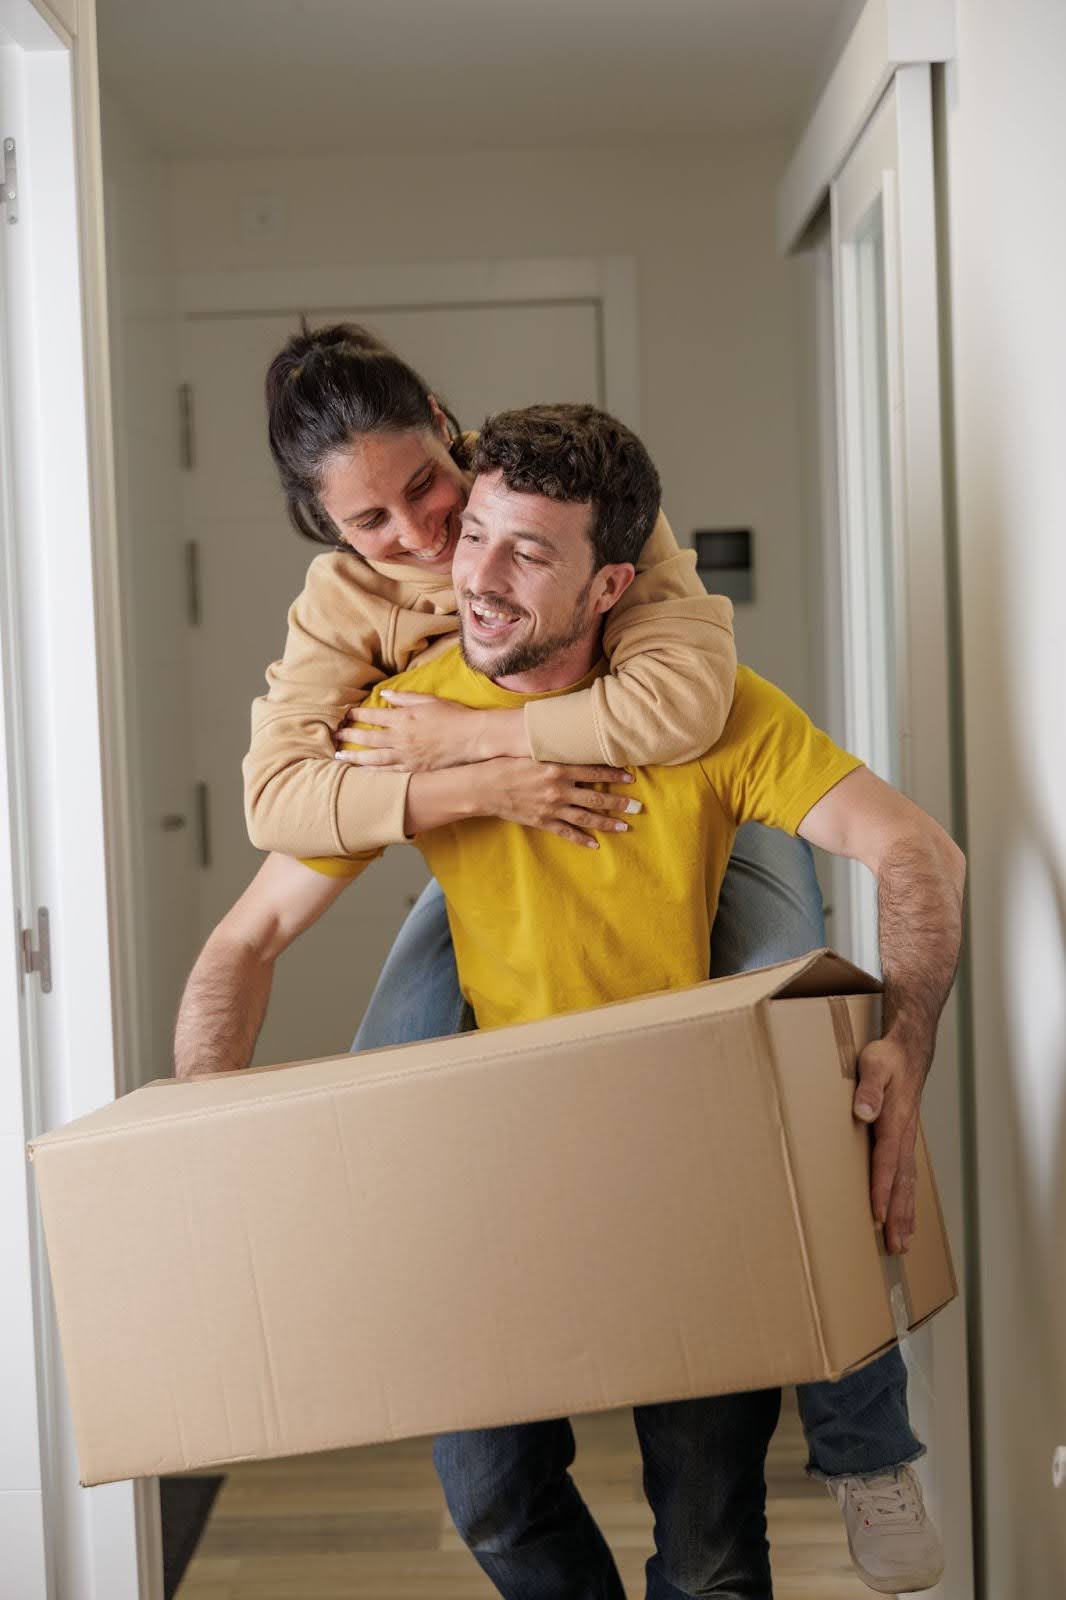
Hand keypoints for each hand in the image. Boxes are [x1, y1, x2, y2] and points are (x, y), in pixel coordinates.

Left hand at [335, 693, 525, 770]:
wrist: (472, 738)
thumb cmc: (453, 716)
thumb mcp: (428, 701)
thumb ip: (404, 698)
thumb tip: (384, 694)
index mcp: (404, 718)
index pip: (373, 716)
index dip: (358, 715)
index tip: (346, 714)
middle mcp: (401, 738)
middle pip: (368, 738)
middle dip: (350, 737)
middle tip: (335, 737)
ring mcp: (407, 755)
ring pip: (374, 758)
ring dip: (355, 757)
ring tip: (341, 756)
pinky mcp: (414, 769)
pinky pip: (389, 771)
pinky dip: (373, 771)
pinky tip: (363, 771)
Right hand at [477, 758, 640, 847]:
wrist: (485, 786)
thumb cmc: (508, 764)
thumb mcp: (534, 753)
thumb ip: (556, 752)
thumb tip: (576, 744)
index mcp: (558, 768)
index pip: (593, 771)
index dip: (614, 774)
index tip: (631, 777)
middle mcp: (558, 789)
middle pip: (596, 797)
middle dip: (619, 802)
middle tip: (637, 806)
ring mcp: (551, 808)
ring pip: (586, 817)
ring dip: (607, 822)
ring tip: (625, 826)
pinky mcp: (542, 821)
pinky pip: (566, 832)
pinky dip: (581, 839)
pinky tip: (595, 844)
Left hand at [853, 1033, 928, 1255]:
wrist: (908, 1049)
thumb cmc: (888, 1056)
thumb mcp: (874, 1064)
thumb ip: (869, 1088)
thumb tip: (863, 1112)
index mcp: (896, 1121)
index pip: (887, 1162)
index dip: (881, 1189)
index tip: (876, 1216)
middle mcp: (905, 1135)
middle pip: (902, 1182)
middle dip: (898, 1216)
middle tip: (895, 1247)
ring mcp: (907, 1139)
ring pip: (908, 1183)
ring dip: (905, 1213)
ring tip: (903, 1243)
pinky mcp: (905, 1138)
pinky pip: (907, 1175)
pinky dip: (907, 1198)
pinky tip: (904, 1214)